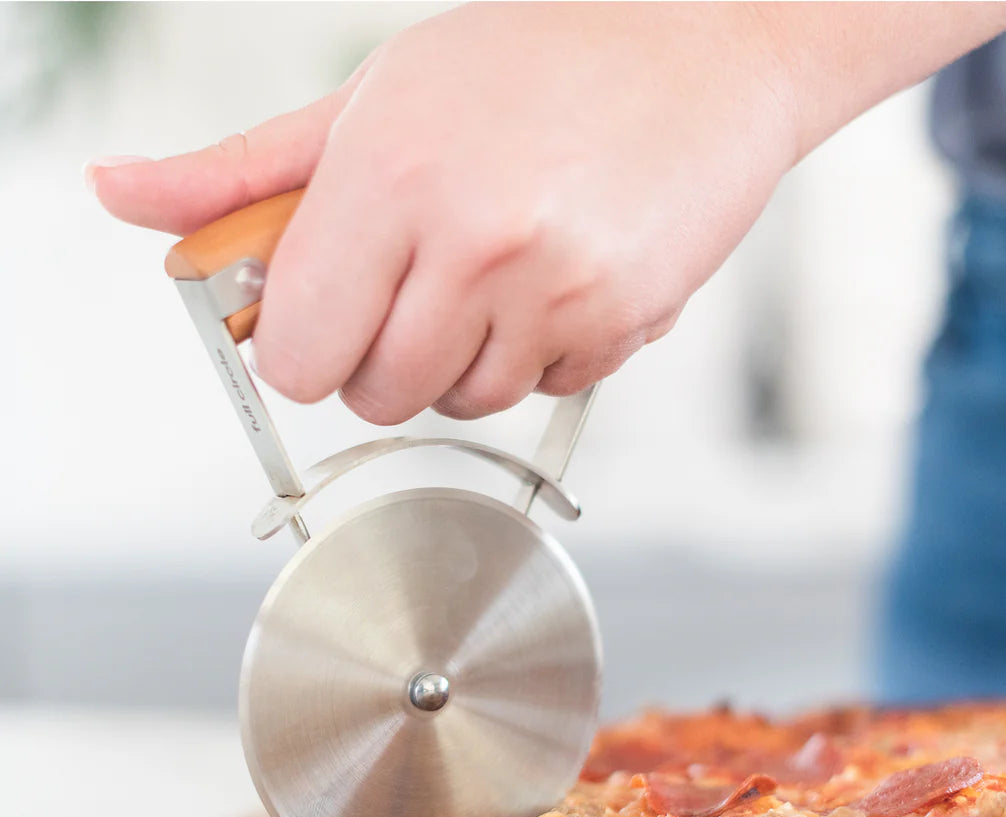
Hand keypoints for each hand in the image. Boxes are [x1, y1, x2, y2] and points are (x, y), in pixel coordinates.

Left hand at [89, 3, 796, 422]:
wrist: (705, 52)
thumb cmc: (539, 66)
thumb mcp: (373, 100)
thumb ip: (247, 174)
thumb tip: (129, 198)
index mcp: (388, 172)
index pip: (296, 352)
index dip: (305, 346)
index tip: (326, 321)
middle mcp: (470, 238)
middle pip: (374, 396)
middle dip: (385, 361)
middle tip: (421, 291)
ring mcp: (550, 288)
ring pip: (461, 405)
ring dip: (465, 362)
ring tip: (500, 276)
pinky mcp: (615, 325)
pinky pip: (541, 393)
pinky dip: (541, 357)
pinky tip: (560, 284)